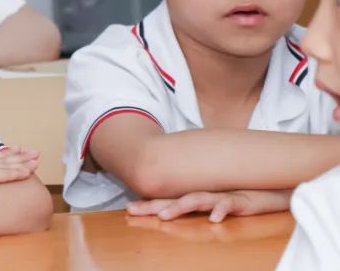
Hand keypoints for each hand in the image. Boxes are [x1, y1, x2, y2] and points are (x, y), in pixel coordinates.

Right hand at [0, 147, 38, 197]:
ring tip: (38, 158)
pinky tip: (29, 171)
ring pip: (8, 164)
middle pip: (3, 158)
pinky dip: (18, 172)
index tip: (16, 150)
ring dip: (24, 161)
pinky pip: (5, 174)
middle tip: (34, 152)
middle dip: (20, 155)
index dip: (5, 155)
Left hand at [126, 189, 291, 222]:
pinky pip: (230, 204)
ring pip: (198, 199)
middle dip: (153, 206)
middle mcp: (206, 193)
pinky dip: (221, 209)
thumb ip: (201, 204)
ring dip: (180, 207)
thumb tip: (179, 209)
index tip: (129, 209)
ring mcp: (222, 195)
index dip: (149, 204)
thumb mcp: (219, 201)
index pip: (170, 200)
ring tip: (164, 216)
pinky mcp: (242, 199)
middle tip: (132, 210)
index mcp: (199, 195)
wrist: (275, 185)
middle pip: (175, 199)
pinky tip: (213, 218)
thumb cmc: (245, 194)